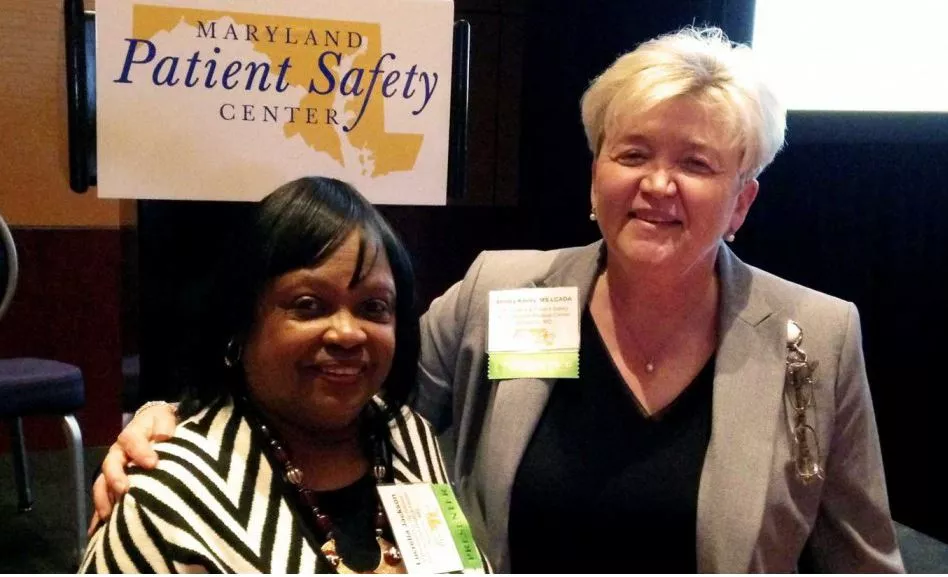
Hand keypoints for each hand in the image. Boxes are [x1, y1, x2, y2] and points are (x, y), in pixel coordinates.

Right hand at [88, 402, 177, 532]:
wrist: (153, 426)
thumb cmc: (160, 424)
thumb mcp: (164, 418)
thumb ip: (165, 425)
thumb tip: (165, 435)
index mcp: (131, 435)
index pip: (132, 440)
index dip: (140, 451)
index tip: (152, 463)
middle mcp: (118, 453)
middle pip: (111, 464)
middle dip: (116, 477)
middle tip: (124, 490)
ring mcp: (113, 469)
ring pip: (102, 484)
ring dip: (104, 499)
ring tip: (109, 516)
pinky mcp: (112, 484)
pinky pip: (102, 498)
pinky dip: (99, 513)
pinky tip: (96, 530)